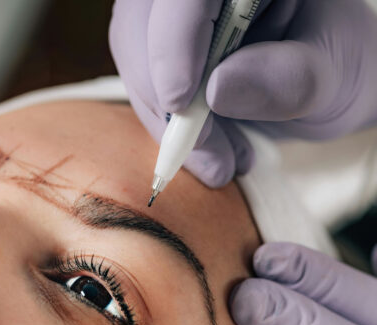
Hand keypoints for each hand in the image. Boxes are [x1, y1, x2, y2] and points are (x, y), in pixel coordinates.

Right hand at [109, 0, 376, 187]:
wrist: (328, 82)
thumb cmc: (339, 70)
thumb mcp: (333, 77)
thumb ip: (288, 80)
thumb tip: (215, 89)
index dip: (174, 41)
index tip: (179, 103)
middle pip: (146, 21)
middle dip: (162, 92)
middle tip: (203, 151)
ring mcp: (179, 14)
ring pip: (134, 50)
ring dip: (162, 116)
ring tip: (215, 160)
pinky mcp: (164, 43)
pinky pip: (140, 76)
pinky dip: (162, 121)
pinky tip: (202, 146)